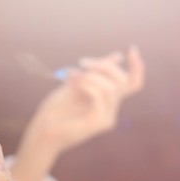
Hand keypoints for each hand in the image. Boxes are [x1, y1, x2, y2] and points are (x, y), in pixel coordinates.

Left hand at [11, 45, 144, 180]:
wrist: (41, 132)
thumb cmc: (55, 110)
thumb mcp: (76, 84)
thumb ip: (95, 72)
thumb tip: (117, 56)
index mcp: (108, 101)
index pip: (133, 83)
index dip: (137, 67)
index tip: (132, 48)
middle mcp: (111, 110)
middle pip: (124, 81)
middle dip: (104, 66)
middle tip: (81, 62)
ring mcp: (107, 118)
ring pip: (111, 87)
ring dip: (90, 76)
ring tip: (71, 75)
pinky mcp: (98, 123)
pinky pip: (100, 95)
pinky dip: (86, 85)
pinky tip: (72, 84)